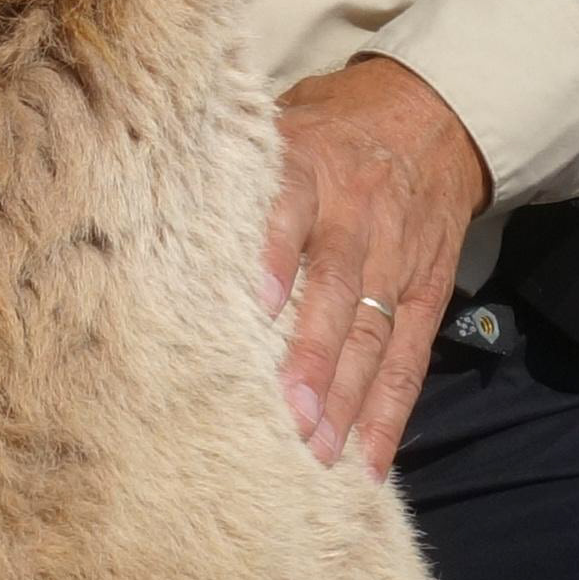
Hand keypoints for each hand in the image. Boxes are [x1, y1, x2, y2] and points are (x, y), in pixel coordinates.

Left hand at [256, 56, 490, 479]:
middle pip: (338, 289)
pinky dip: (390, 413)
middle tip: (290, 414)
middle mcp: (358, 218)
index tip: (255, 306)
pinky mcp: (426, 293)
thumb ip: (237, 168)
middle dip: (315, 356)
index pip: (291, 211)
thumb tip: (146, 203)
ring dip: (348, 398)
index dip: (275, 256)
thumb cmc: (329, 127)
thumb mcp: (284, 121)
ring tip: (321, 453)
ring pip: (373, 335)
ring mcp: (397, 261)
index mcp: (312, 169)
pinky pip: (410, 359)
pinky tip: (369, 462)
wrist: (432, 117)